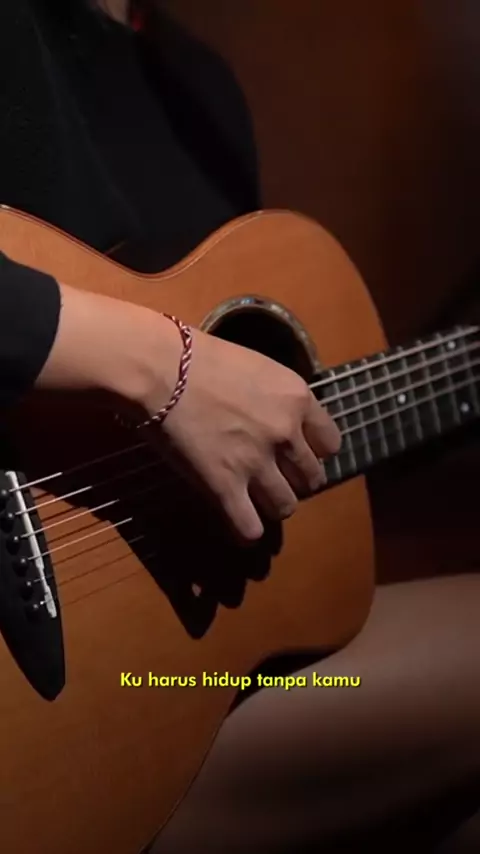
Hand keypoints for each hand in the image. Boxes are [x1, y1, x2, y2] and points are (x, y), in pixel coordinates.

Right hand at [38, 285, 340, 540]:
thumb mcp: (256, 366)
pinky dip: (246, 530)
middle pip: (311, 479)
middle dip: (293, 480)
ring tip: (254, 500)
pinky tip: (237, 521)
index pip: (330, 443)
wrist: (160, 368)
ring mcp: (257, 463)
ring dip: (272, 505)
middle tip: (272, 476)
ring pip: (286, 506)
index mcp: (297, 398)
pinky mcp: (225, 487)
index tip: (295, 453)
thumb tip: (273, 415)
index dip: (313, 452)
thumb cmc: (198, 356)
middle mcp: (286, 434)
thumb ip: (274, 397)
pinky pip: (250, 528)